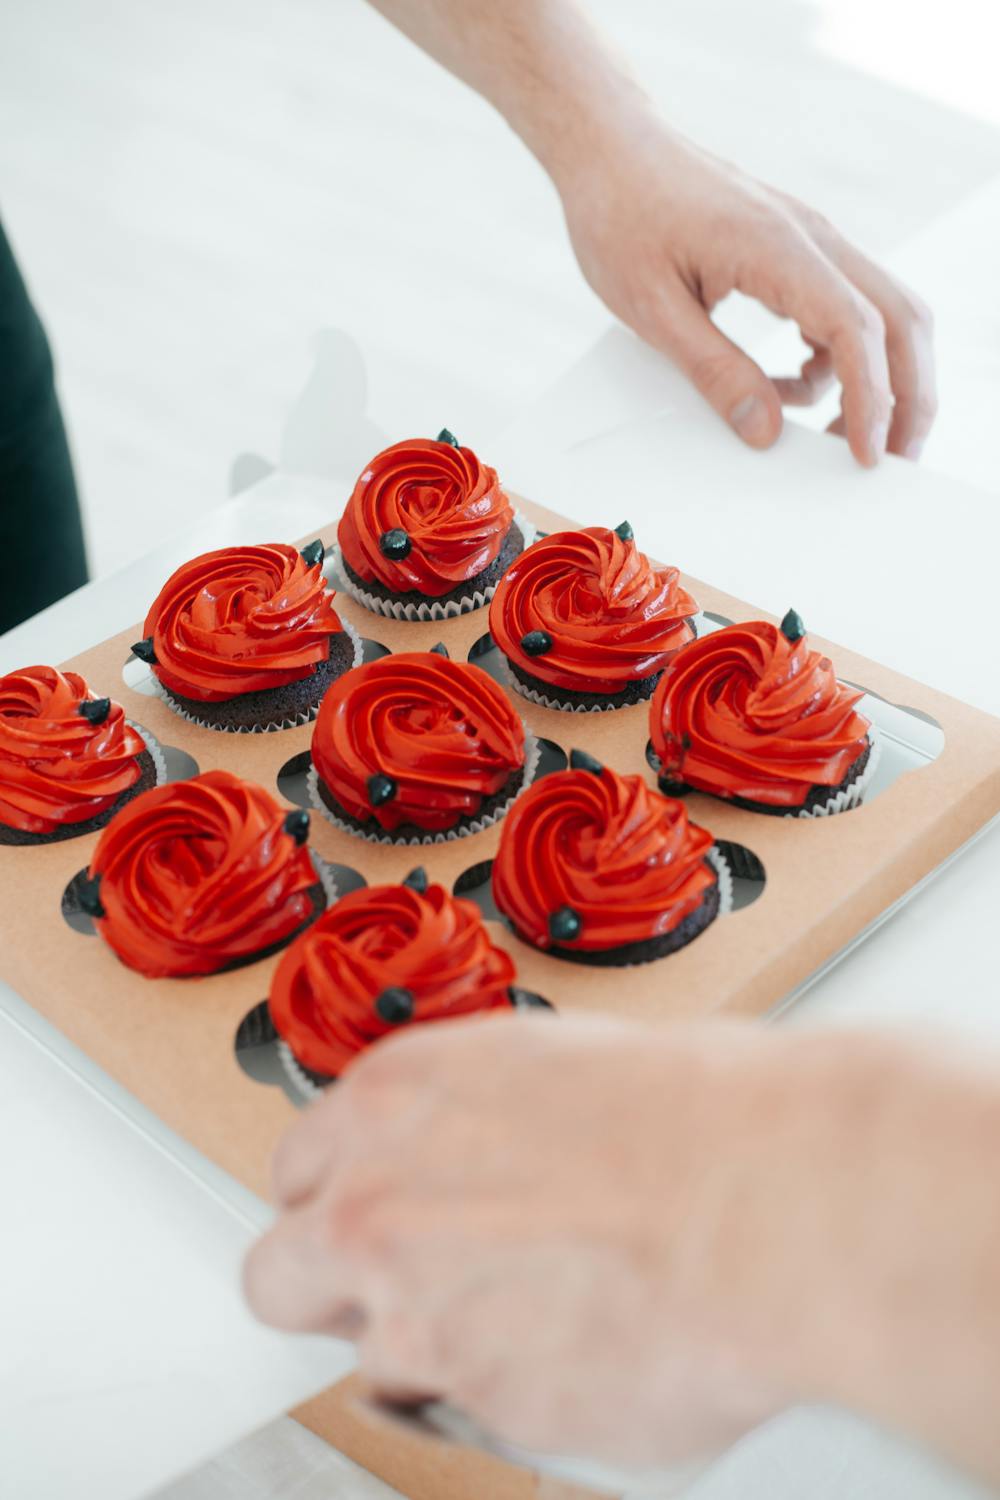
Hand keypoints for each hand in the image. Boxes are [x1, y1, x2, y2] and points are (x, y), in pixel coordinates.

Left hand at [243, 1015, 901, 1468]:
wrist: (771, 1197)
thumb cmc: (701, 1115)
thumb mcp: (556, 1069)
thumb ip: (474, 1128)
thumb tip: (475, 1163)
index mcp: (396, 1097)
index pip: (300, 1167)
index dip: (343, 1199)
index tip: (378, 1213)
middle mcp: (377, 1201)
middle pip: (280, 1272)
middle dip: (331, 1287)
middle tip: (407, 1288)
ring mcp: (411, 1307)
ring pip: (370, 1356)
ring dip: (434, 1348)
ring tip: (535, 1321)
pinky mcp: (470, 1399)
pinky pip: (460, 1410)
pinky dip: (509, 1395)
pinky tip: (581, 1350)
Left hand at [557, 121, 936, 465]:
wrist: (610, 150)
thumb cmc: (621, 218)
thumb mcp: (653, 309)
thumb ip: (713, 371)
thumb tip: (765, 429)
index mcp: (777, 248)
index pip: (855, 328)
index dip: (871, 398)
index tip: (865, 454)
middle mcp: (811, 237)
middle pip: (898, 318)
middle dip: (907, 396)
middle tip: (891, 459)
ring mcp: (809, 240)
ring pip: (881, 312)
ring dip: (879, 378)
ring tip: (837, 437)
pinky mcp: (796, 250)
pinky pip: (843, 308)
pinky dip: (835, 359)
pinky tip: (791, 389)